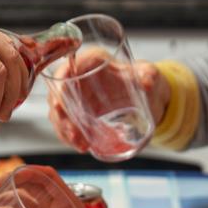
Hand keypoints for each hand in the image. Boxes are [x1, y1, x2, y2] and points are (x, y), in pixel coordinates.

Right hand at [47, 58, 169, 151]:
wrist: (146, 94)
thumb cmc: (142, 78)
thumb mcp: (148, 75)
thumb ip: (148, 75)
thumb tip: (147, 82)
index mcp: (92, 61)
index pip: (70, 66)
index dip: (61, 83)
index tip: (60, 102)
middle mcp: (79, 77)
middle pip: (59, 92)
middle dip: (61, 114)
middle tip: (74, 132)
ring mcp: (77, 96)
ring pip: (59, 111)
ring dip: (64, 129)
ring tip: (81, 144)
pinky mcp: (78, 112)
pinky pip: (66, 123)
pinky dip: (69, 136)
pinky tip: (81, 146)